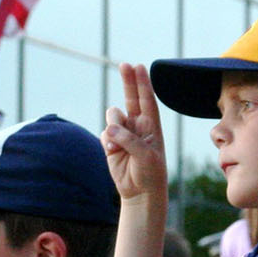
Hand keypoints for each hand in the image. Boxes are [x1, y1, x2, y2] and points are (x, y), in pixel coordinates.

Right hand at [103, 65, 169, 202]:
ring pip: (113, 117)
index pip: (147, 99)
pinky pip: (104, 133)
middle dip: (128, 81)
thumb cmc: (150, 173)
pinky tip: (113, 152)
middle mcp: (137, 125)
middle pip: (131, 97)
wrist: (140, 192)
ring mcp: (123, 133)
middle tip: (124, 64)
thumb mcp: (145, 155)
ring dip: (113, 126)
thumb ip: (128, 139)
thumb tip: (109, 129)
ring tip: (117, 145)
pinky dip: (107, 141)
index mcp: (152, 125)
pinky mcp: (111, 143)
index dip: (143, 83)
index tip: (140, 66)